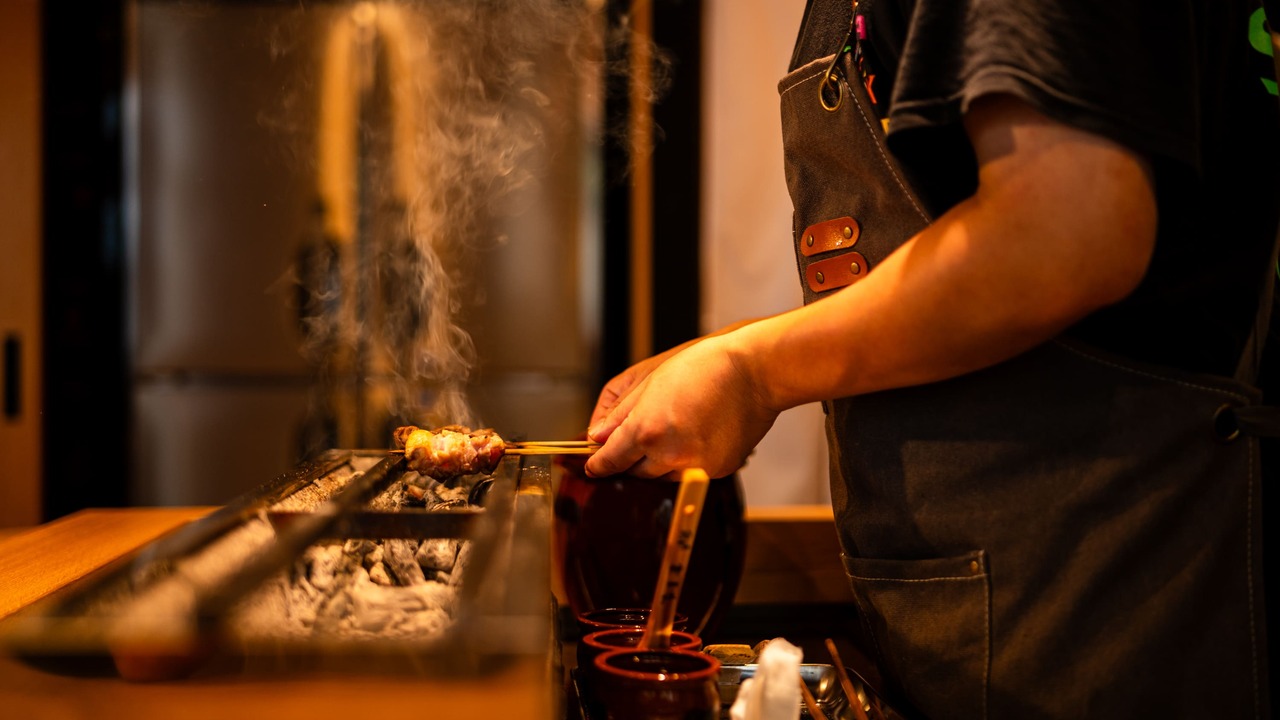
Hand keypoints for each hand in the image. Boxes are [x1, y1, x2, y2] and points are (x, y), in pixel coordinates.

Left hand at [585, 334, 777, 478]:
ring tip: (669, 433)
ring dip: (657, 463)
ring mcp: (695, 467)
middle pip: (635, 473)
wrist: (754, 371)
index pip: (611, 460)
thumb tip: (597, 437)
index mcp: (646, 431)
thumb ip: (620, 414)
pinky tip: (692, 437)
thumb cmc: (704, 367)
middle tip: (634, 441)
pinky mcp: (717, 471)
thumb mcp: (651, 382)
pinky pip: (689, 475)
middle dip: (630, 460)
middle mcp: (669, 455)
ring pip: (662, 477)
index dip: (599, 464)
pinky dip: (684, 463)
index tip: (593, 465)